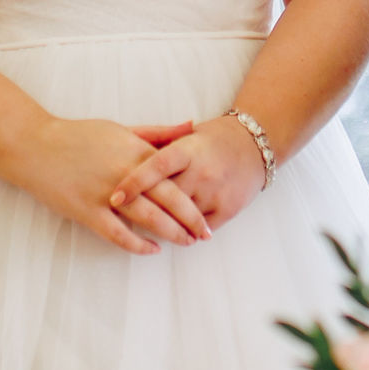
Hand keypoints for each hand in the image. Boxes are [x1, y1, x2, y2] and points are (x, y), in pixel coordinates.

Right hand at [15, 117, 206, 252]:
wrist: (35, 146)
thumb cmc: (79, 136)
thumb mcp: (122, 129)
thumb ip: (158, 133)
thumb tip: (191, 126)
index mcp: (136, 151)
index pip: (175, 177)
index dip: (194, 196)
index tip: (209, 210)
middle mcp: (125, 173)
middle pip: (167, 200)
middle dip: (191, 220)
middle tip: (206, 234)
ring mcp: (105, 193)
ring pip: (147, 218)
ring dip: (170, 233)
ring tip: (186, 243)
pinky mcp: (86, 210)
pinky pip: (117, 233)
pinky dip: (137, 244)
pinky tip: (151, 250)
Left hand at [110, 118, 267, 233]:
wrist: (254, 145)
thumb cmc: (211, 140)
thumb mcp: (185, 136)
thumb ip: (156, 143)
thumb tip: (122, 151)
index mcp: (188, 150)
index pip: (156, 167)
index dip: (134, 183)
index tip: (114, 198)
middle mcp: (202, 171)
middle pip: (167, 198)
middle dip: (144, 209)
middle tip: (120, 218)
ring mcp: (216, 192)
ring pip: (181, 218)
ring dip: (164, 225)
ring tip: (145, 227)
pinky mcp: (228, 208)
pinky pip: (199, 228)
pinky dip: (186, 232)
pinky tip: (175, 233)